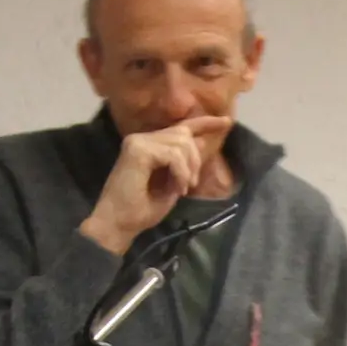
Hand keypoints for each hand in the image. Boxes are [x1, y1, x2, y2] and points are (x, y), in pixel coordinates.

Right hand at [79, 114, 233, 256]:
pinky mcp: (138, 149)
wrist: (119, 224)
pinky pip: (173, 154)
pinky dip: (181, 173)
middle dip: (195, 159)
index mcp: (150, 145)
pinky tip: (177, 188)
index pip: (182, 127)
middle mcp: (143, 138)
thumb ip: (184, 165)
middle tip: (190, 184)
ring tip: (181, 189)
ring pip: (181, 143)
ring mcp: (138, 141)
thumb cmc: (142, 210)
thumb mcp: (172, 184)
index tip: (227, 122)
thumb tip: (202, 144)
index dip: (205, 123)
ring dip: (188, 169)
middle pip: (184, 134)